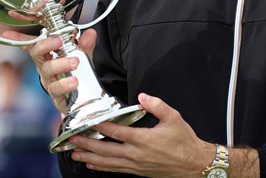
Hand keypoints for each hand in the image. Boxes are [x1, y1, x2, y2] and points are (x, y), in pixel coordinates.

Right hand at [2, 26, 97, 114]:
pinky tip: (74, 81)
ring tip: (75, 62)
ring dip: (60, 64)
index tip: (8, 33)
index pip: (33, 44)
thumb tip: (90, 33)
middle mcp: (45, 67)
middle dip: (46, 45)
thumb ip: (85, 45)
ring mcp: (49, 81)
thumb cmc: (76, 74)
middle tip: (58, 41)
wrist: (82, 100)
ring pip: (47, 70)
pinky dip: (66, 84)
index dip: (20, 38)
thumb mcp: (84, 56)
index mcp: (49, 55)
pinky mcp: (56, 95)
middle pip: (37, 53)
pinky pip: (57, 89)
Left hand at [69, 93, 213, 176]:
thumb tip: (142, 96)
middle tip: (71, 139)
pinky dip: (101, 167)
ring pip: (108, 162)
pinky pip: (115, 170)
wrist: (194, 164)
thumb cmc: (184, 141)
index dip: (100, 127)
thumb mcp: (173, 118)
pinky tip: (92, 164)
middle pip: (106, 150)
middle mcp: (137, 155)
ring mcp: (136, 165)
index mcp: (144, 140)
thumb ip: (156, 105)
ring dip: (90, 157)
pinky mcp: (138, 171)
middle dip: (87, 144)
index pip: (117, 132)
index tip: (87, 122)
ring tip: (74, 153)